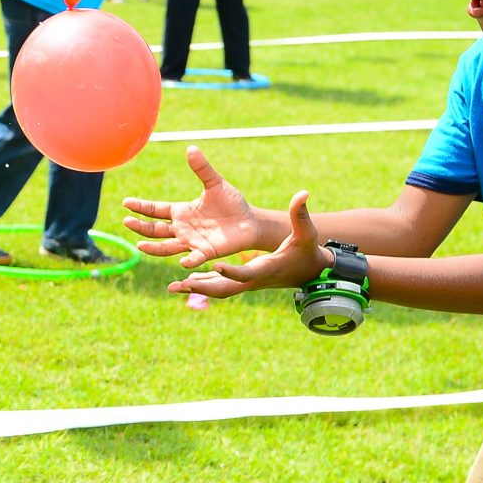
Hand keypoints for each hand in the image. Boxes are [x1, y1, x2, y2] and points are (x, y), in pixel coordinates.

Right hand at [123, 146, 260, 263]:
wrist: (250, 221)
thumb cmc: (232, 203)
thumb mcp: (215, 183)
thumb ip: (202, 168)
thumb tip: (191, 148)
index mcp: (181, 212)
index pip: (156, 210)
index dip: (141, 206)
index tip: (126, 202)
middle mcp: (182, 228)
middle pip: (155, 229)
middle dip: (140, 227)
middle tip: (126, 221)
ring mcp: (192, 242)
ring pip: (166, 247)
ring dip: (153, 248)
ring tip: (139, 245)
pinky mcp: (206, 251)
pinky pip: (194, 257)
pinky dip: (189, 260)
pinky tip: (183, 262)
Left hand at [170, 190, 326, 300]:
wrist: (308, 271)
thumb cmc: (306, 251)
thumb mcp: (306, 234)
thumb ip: (301, 215)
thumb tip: (304, 193)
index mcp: (267, 269)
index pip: (247, 274)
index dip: (232, 272)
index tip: (216, 266)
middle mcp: (254, 281)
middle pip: (226, 289)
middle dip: (204, 287)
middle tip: (181, 285)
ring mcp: (248, 284)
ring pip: (219, 290)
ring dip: (198, 288)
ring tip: (174, 287)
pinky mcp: (244, 283)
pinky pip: (220, 286)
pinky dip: (205, 284)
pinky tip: (188, 280)